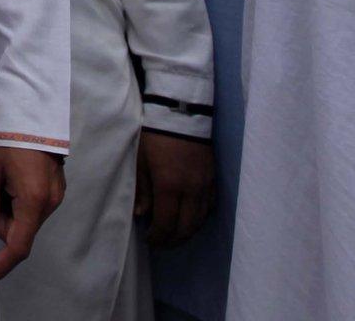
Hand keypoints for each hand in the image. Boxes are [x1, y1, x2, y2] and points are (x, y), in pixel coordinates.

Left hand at [0, 144, 65, 287]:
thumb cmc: (6, 138)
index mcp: (34, 202)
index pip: (18, 248)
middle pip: (19, 232)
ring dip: (6, 209)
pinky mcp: (54, 188)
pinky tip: (9, 178)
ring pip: (24, 219)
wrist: (31, 111)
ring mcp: (55, 196)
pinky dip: (16, 201)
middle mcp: (50, 203)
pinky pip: (31, 207)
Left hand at [135, 130, 213, 247]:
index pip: (167, 223)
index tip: (149, 239)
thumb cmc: (154, 135)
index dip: (158, 237)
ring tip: (174, 234)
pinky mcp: (213, 178)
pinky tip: (190, 218)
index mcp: (170, 186)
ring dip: (187, 231)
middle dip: (173, 239)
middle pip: (186, 227)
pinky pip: (210, 206)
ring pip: (201, 219)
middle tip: (161, 242)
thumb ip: (142, 190)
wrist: (181, 112)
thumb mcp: (141, 161)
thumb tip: (142, 215)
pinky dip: (200, 217)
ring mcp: (205, 185)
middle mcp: (191, 190)